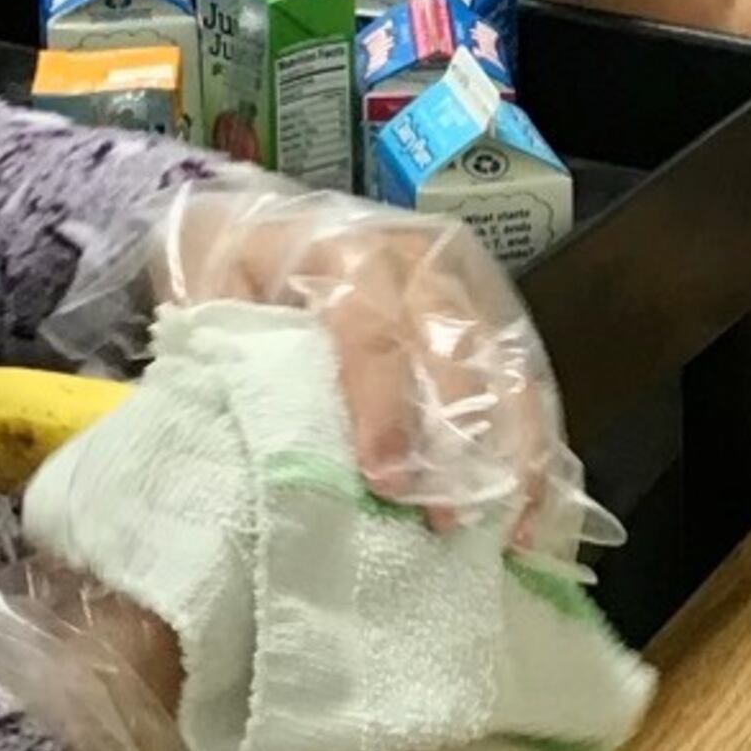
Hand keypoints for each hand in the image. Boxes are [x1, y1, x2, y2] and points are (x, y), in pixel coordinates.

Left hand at [145, 176, 581, 544]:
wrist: (262, 223)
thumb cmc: (236, 272)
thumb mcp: (215, 298)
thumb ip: (241, 355)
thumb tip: (269, 444)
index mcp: (346, 250)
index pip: (373, 335)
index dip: (384, 413)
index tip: (387, 483)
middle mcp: (420, 261)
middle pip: (460, 352)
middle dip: (462, 443)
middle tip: (453, 522)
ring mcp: (463, 286)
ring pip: (508, 365)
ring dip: (518, 451)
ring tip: (514, 527)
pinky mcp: (489, 315)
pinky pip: (525, 379)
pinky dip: (534, 445)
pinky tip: (534, 507)